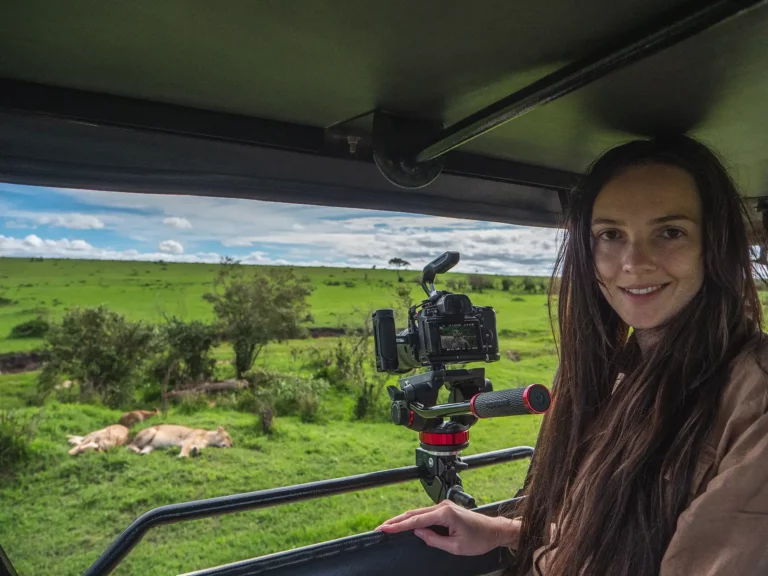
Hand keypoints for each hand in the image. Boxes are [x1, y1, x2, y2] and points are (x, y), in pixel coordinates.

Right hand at [375, 499, 520, 555]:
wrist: (494, 531)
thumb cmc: (479, 539)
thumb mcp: (455, 547)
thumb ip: (434, 539)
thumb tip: (418, 533)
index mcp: (445, 513)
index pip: (417, 520)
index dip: (399, 525)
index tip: (386, 528)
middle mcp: (443, 506)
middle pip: (414, 513)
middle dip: (397, 521)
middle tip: (382, 527)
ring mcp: (444, 506)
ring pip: (419, 513)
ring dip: (405, 520)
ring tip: (390, 526)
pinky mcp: (446, 509)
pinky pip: (426, 514)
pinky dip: (415, 519)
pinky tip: (406, 524)